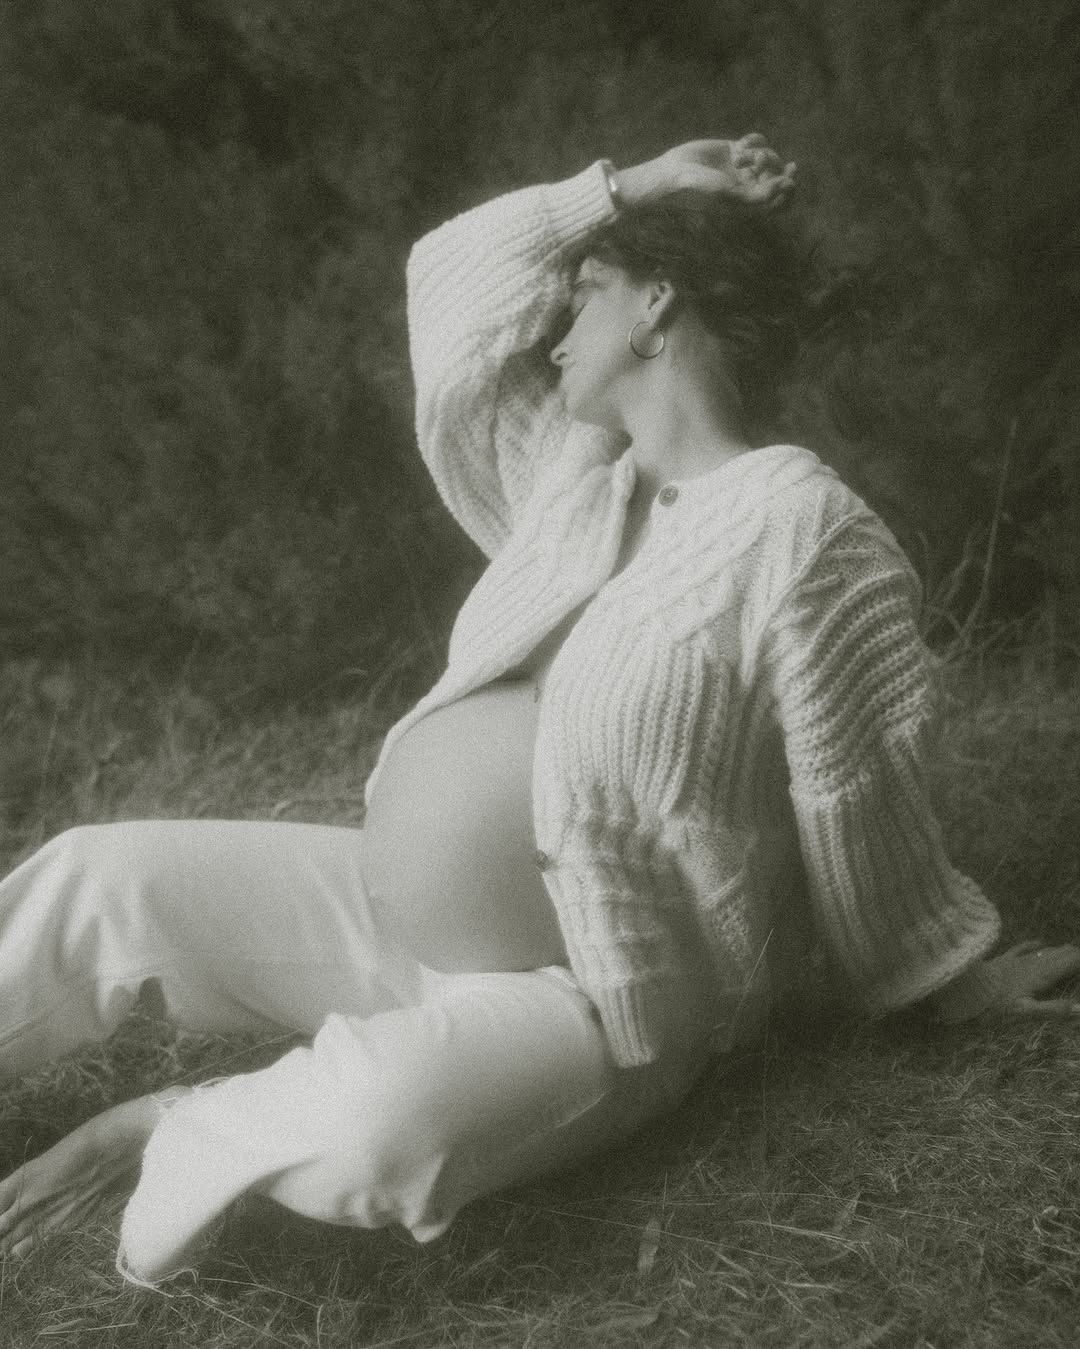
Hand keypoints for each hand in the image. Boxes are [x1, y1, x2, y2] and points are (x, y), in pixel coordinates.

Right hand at [618, 134, 795, 210]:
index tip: (789, 177)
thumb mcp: (731, 195)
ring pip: (769, 156)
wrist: (674, 174)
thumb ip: (761, 194)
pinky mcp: (734, 150)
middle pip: (778, 175)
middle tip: (759, 162)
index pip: (781, 200)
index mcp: (750, 205)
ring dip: (759, 153)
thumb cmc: (700, 191)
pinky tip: (742, 143)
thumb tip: (788, 184)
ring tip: (740, 157)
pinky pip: (757, 141)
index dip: (790, 189)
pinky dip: (755, 140)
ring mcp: (743, 168)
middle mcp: (749, 187)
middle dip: (773, 166)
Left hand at [984, 940, 1079, 1019]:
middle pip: (1060, 955)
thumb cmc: (994, 1005)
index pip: (1069, 963)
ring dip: (1060, 951)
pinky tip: (1039, 942)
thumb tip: (1078, 1009)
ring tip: (1072, 951)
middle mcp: (1032, 964)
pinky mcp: (1003, 960)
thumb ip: (1053, 1009)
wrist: (964, 990)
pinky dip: (1034, 945)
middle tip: (1078, 959)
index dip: (1079, 962)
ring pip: (1044, 952)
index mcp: (1041, 975)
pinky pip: (1022, 948)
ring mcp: (1017, 960)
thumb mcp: (1025, 1012)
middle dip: (1073, 956)